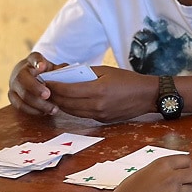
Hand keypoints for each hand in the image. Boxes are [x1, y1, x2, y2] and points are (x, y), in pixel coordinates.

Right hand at [8, 53, 57, 115]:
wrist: (32, 78)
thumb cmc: (46, 73)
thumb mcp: (53, 68)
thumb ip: (60, 70)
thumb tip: (66, 70)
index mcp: (32, 60)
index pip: (34, 58)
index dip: (37, 62)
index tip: (42, 65)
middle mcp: (19, 71)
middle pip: (22, 78)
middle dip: (35, 88)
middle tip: (48, 95)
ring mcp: (14, 84)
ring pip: (21, 95)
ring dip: (37, 104)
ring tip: (52, 109)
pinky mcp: (12, 96)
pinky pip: (19, 105)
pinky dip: (33, 110)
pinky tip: (44, 112)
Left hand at [42, 66, 157, 122]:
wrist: (147, 96)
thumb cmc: (128, 80)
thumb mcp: (106, 70)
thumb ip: (85, 72)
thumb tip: (66, 73)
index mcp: (98, 90)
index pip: (67, 90)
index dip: (54, 86)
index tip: (45, 80)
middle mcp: (97, 105)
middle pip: (66, 103)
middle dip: (53, 96)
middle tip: (44, 88)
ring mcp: (99, 115)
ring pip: (71, 111)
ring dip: (60, 104)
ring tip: (53, 95)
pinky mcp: (102, 120)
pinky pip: (81, 115)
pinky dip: (71, 108)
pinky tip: (68, 102)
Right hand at [101, 155, 191, 191]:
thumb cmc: (129, 190)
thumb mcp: (146, 171)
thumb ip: (161, 170)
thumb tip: (173, 170)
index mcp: (162, 163)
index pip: (187, 159)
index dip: (186, 165)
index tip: (183, 169)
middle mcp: (171, 175)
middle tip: (186, 181)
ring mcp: (173, 190)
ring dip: (188, 191)